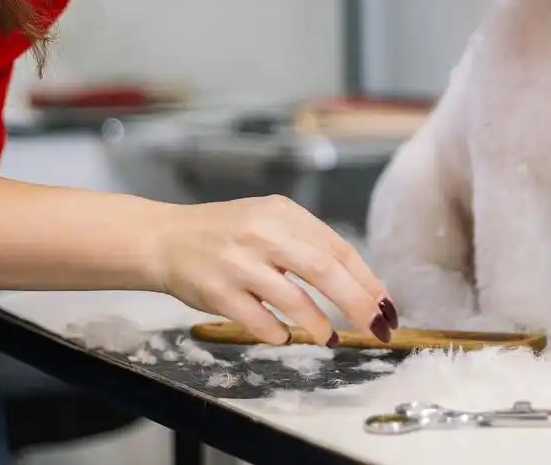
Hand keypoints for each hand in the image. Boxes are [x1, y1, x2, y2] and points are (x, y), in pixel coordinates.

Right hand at [150, 195, 396, 345]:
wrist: (165, 238)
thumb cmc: (225, 233)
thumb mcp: (267, 221)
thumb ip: (306, 244)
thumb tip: (357, 284)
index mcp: (281, 212)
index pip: (337, 246)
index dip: (366, 279)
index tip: (385, 304)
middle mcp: (262, 233)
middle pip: (324, 269)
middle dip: (358, 302)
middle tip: (377, 325)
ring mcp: (238, 263)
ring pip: (294, 299)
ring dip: (319, 324)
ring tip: (330, 337)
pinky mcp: (218, 292)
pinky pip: (260, 322)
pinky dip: (278, 333)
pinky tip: (284, 335)